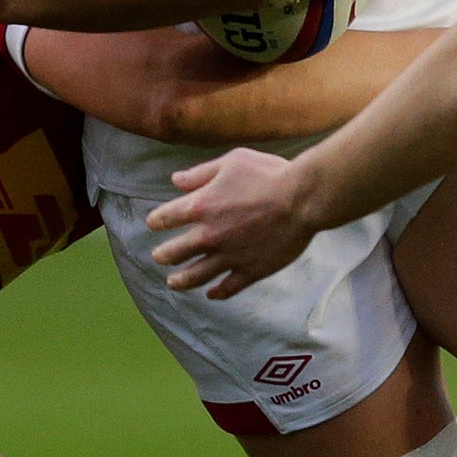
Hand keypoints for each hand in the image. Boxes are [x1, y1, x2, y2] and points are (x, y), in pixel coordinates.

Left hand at [143, 147, 315, 298]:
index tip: (154, 223)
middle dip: (163, 255)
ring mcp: (230, 256)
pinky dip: (217, 293)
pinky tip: (211, 294)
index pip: (165, 218)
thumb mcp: (232, 162)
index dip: (156, 220)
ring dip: (181, 280)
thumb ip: (200, 173)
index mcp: (201, 206)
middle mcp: (210, 235)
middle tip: (159, 257)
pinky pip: (228, 287)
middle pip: (174, 252)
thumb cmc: (269, 174)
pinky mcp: (251, 270)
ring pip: (196, 275)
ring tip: (173, 283)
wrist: (302, 198)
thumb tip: (175, 181)